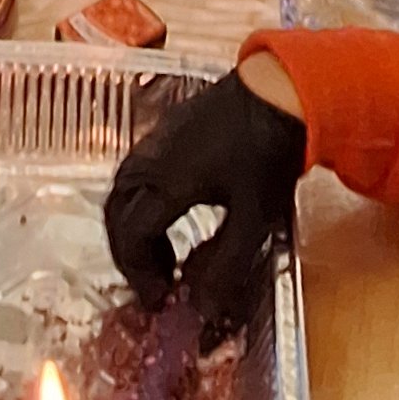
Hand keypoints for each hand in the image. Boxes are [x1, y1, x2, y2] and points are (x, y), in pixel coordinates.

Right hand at [104, 69, 305, 344]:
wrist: (282, 89)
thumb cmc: (268, 154)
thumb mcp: (254, 219)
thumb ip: (225, 267)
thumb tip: (200, 310)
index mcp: (165, 184)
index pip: (131, 237)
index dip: (141, 275)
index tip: (161, 300)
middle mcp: (148, 161)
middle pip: (116, 214)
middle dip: (130, 255)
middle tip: (156, 282)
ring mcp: (154, 140)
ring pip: (123, 191)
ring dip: (134, 229)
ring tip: (164, 255)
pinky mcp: (166, 128)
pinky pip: (136, 173)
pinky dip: (142, 204)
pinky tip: (173, 216)